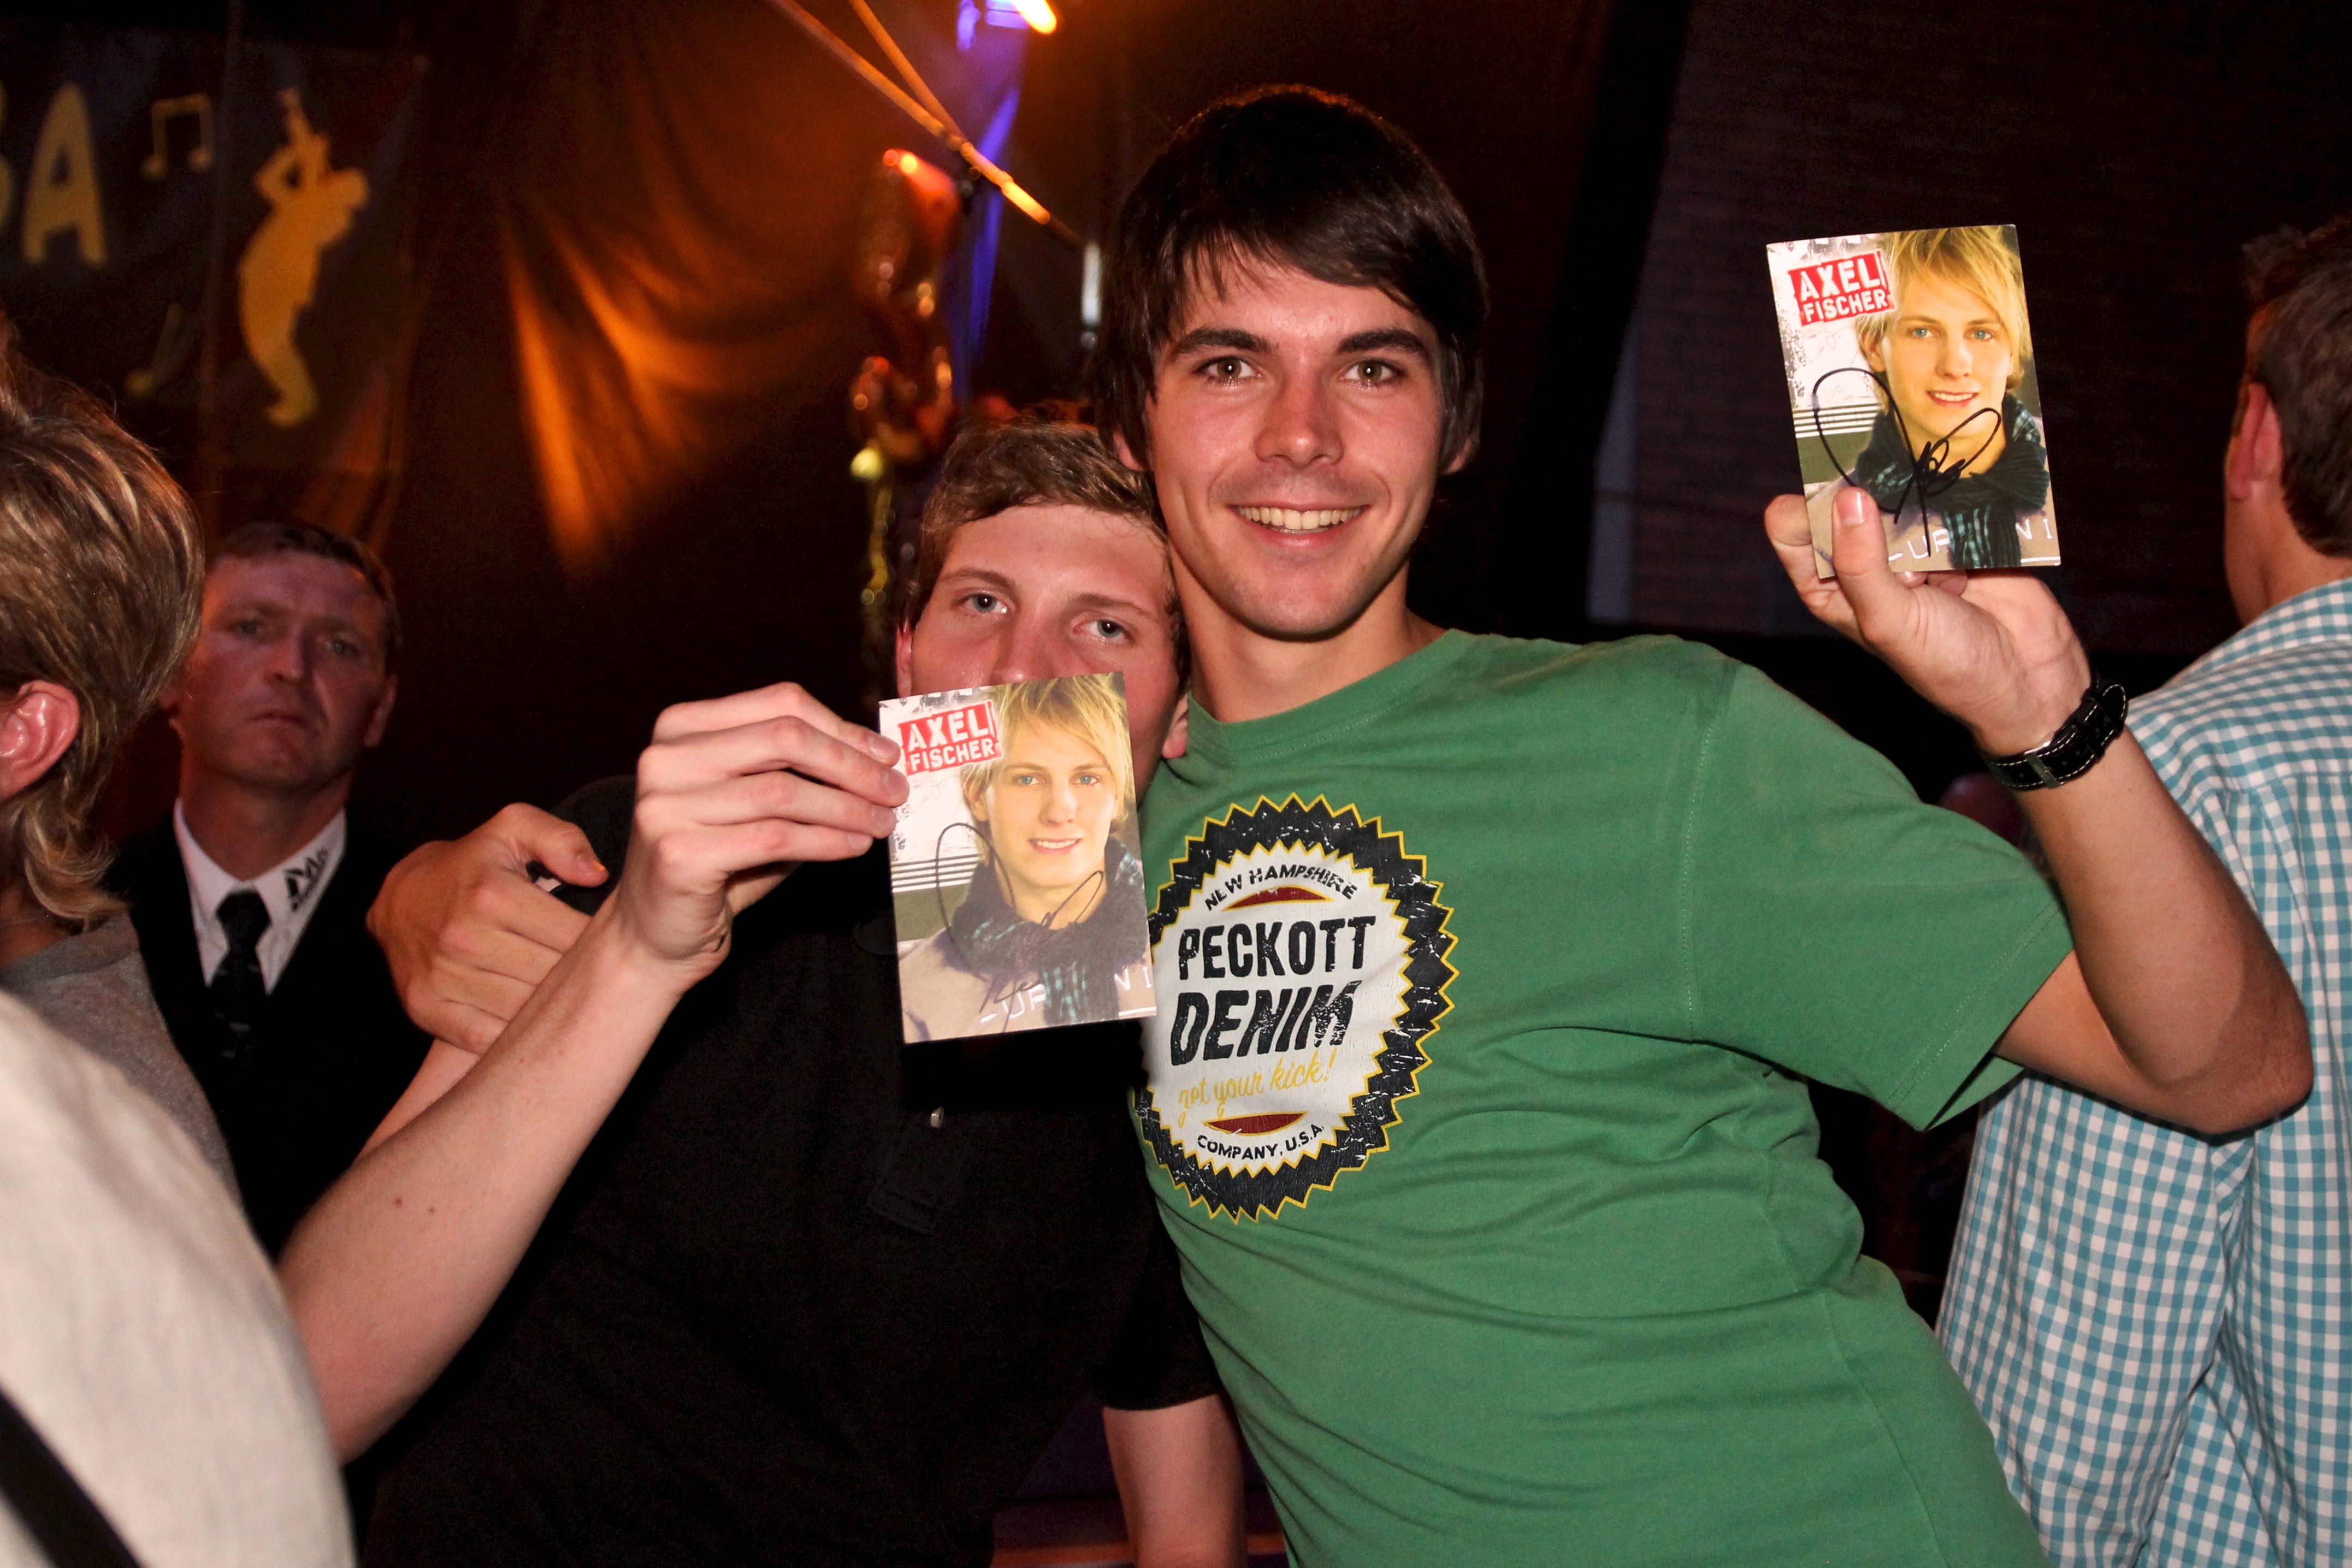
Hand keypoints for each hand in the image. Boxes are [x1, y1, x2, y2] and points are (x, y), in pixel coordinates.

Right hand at [368, 804, 607, 1053]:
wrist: (398, 898)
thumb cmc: (472, 862)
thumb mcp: (512, 828)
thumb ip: (560, 839)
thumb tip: (596, 876)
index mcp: (494, 894)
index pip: (574, 936)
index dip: (603, 944)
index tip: (615, 947)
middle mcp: (463, 937)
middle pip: (552, 978)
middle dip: (581, 979)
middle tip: (599, 979)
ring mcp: (440, 976)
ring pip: (523, 1012)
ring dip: (551, 1012)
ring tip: (568, 1001)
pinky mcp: (423, 1008)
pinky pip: (485, 1039)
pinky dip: (512, 1037)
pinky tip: (529, 1025)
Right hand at [606, 682, 904, 979]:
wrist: (656, 934)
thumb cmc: (717, 864)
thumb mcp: (755, 804)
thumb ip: (800, 773)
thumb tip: (877, 761)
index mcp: (682, 727)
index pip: (779, 706)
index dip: (842, 728)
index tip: (886, 755)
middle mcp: (666, 758)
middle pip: (784, 738)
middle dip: (852, 765)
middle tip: (895, 791)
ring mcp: (665, 804)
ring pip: (783, 791)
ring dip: (847, 807)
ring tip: (882, 823)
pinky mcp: (678, 853)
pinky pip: (775, 838)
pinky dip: (826, 841)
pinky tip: (853, 846)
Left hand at [1764, 487, 2090, 753]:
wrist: (2024, 677)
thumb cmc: (1945, 662)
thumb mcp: (1889, 621)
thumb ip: (1862, 564)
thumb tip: (1847, 498)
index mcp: (1828, 584)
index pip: (1791, 527)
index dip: (1811, 510)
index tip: (1850, 511)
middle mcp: (1861, 560)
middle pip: (1844, 500)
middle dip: (1874, 506)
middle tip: (1905, 539)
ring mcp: (1908, 545)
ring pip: (1898, 495)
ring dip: (1922, 518)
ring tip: (1942, 565)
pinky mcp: (1955, 534)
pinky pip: (1947, 501)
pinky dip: (1959, 516)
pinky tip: (1971, 565)